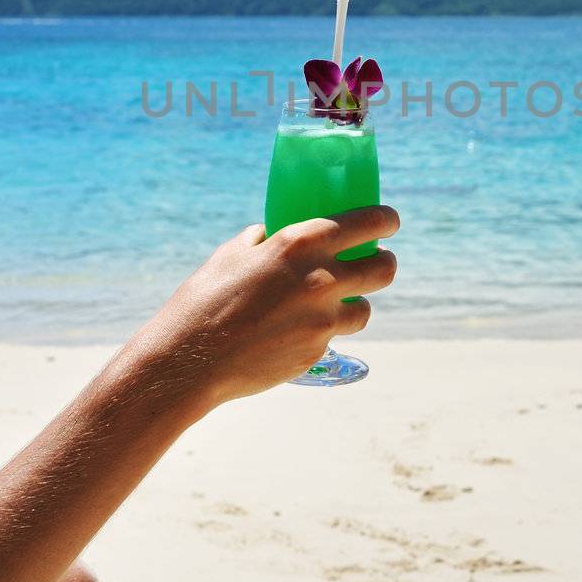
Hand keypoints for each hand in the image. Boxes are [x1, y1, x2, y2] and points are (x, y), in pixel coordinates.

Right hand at [134, 207, 399, 413]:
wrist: (191, 361)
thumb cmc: (204, 300)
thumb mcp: (230, 256)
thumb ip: (259, 241)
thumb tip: (269, 234)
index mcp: (301, 243)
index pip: (367, 224)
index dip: (386, 220)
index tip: (390, 221)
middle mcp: (322, 279)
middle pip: (384, 268)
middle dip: (384, 262)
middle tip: (376, 261)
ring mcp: (324, 320)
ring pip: (365, 310)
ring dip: (356, 303)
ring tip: (337, 303)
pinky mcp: (317, 352)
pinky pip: (333, 338)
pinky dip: (322, 333)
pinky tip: (296, 332)